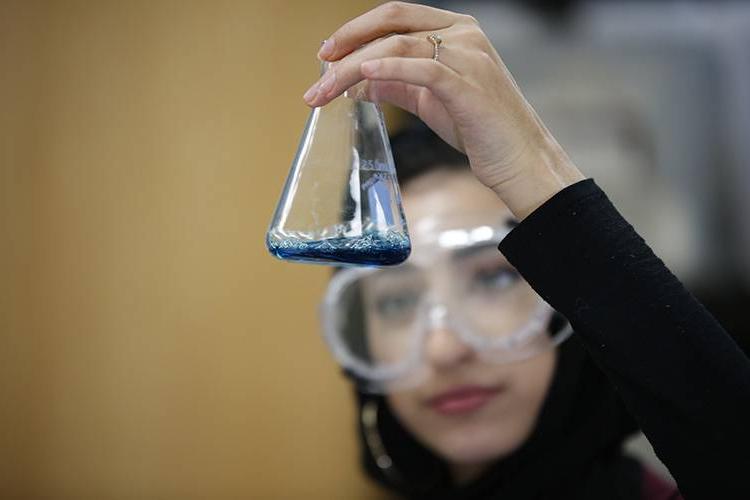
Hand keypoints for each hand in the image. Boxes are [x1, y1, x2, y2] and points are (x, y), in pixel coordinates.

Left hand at [303, 2, 584, 218]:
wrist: (521, 160)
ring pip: (399, 46)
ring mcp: (469, 57)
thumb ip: (397, 85)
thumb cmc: (480, 130)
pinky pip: (423, 68)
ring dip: (353, 68)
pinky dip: (389, 68)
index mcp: (457, 31)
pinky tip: (363, 77)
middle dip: (347, 42)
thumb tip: (356, 83)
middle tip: (318, 69)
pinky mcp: (469, 86)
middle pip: (392, 23)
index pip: (397, 15)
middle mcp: (464, 35)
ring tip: (325, 91)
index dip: (357, 29)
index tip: (327, 53)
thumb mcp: (431, 101)